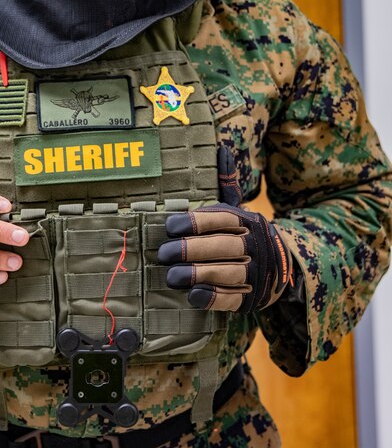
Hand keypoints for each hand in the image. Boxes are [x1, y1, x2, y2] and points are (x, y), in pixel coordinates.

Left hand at [157, 147, 290, 312]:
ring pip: (227, 272)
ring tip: (172, 276)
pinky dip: (213, 297)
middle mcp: (255, 244)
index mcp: (248, 220)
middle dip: (191, 250)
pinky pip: (233, 297)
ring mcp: (256, 272)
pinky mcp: (252, 296)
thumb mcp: (239, 208)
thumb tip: (222, 149)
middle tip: (164, 254)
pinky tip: (193, 295)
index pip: (222, 218)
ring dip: (198, 274)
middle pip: (223, 246)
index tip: (170, 226)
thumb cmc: (245, 234)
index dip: (195, 222)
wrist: (283, 265)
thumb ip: (227, 184)